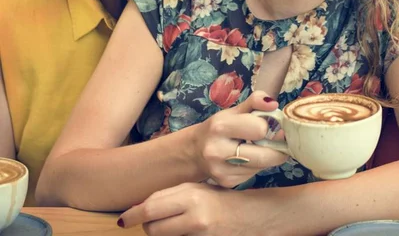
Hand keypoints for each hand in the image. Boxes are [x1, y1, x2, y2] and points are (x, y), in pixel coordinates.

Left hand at [118, 182, 260, 235]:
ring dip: (159, 233)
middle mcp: (194, 216)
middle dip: (147, 225)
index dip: (133, 214)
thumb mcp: (199, 189)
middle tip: (151, 220)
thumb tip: (143, 206)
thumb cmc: (223, 199)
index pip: (151, 207)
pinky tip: (180, 232)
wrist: (251, 217)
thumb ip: (173, 196)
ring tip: (171, 224)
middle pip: (152, 227)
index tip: (124, 219)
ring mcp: (198, 234)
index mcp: (192, 195)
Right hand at [192, 90, 287, 187]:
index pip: (260, 129)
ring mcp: (222, 171)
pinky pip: (254, 174)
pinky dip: (258, 166)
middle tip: (278, 139)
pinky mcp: (227, 183)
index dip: (268, 126)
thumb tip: (274, 104)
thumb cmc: (219, 127)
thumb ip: (255, 102)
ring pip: (263, 166)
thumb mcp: (234, 110)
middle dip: (276, 147)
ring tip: (261, 147)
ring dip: (269, 157)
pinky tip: (249, 159)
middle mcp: (218, 151)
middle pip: (265, 155)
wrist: (194, 151)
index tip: (268, 124)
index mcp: (221, 126)